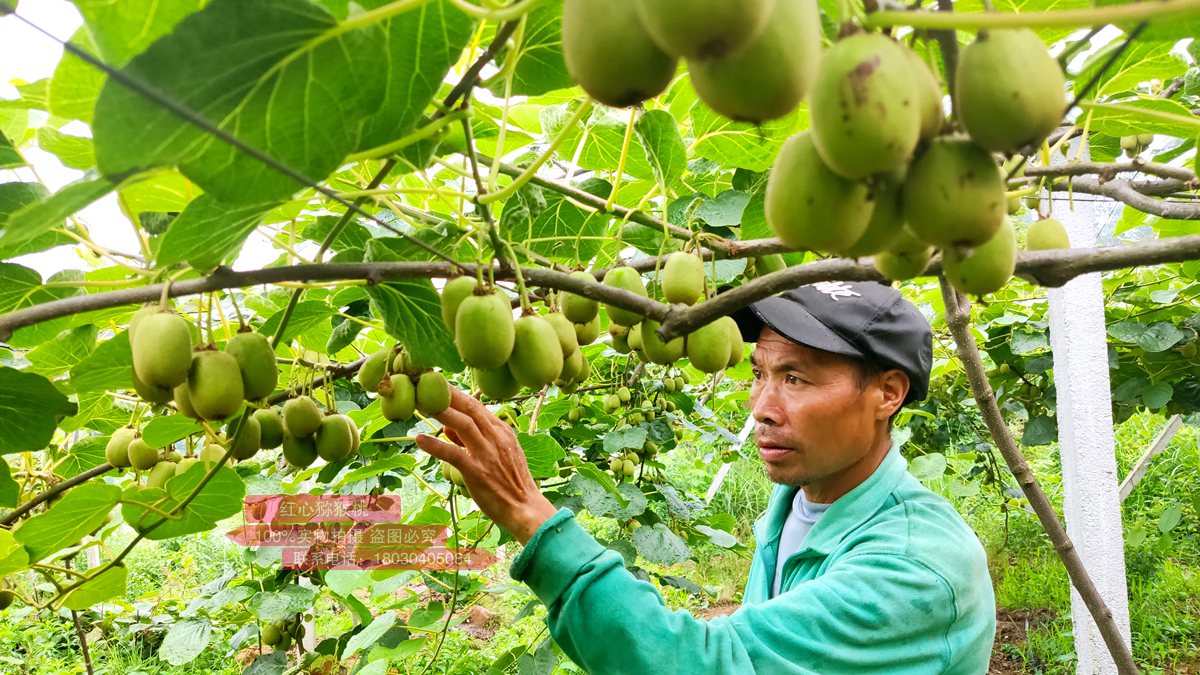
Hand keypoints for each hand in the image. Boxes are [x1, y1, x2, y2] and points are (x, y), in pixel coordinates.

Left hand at [414, 387, 557, 544]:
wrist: (526, 508)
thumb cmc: (511, 482)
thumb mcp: (500, 453)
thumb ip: (475, 439)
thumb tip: (448, 426)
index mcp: (502, 431)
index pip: (477, 406)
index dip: (458, 394)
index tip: (441, 384)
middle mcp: (496, 438)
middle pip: (470, 408)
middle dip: (448, 394)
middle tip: (428, 382)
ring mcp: (487, 454)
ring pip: (463, 425)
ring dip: (442, 412)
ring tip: (422, 403)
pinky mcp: (477, 472)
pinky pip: (453, 454)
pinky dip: (435, 445)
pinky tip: (419, 438)